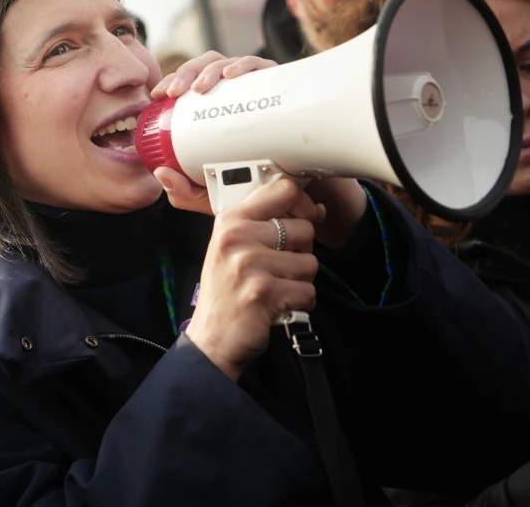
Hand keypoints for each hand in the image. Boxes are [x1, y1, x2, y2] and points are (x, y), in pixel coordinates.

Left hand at [150, 52, 366, 247]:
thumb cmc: (253, 188)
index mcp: (218, 106)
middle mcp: (237, 92)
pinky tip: (232, 76)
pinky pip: (263, 67)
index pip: (190, 83)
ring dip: (210, 69)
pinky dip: (245, 66)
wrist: (298, 197)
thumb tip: (161, 174)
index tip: (158, 96)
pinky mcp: (284, 87)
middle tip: (173, 93)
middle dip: (184, 73)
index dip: (172, 81)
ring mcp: (260, 88)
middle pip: (206, 67)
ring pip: (230, 63)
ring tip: (199, 88)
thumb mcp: (211, 195)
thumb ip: (183, 192)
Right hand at [184, 179, 320, 380]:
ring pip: (310, 261)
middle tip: (276, 268)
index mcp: (230, 221)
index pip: (283, 190)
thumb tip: (317, 210)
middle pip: (304, 228)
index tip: (300, 218)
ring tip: (275, 287)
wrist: (212, 338)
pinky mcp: (265, 292)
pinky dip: (300, 302)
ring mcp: (250, 265)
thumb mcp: (232, 247)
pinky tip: (279, 305)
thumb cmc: (226, 292)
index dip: (301, 204)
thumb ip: (266, 224)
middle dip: (300, 252)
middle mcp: (237, 238)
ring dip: (300, 280)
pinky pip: (308, 290)